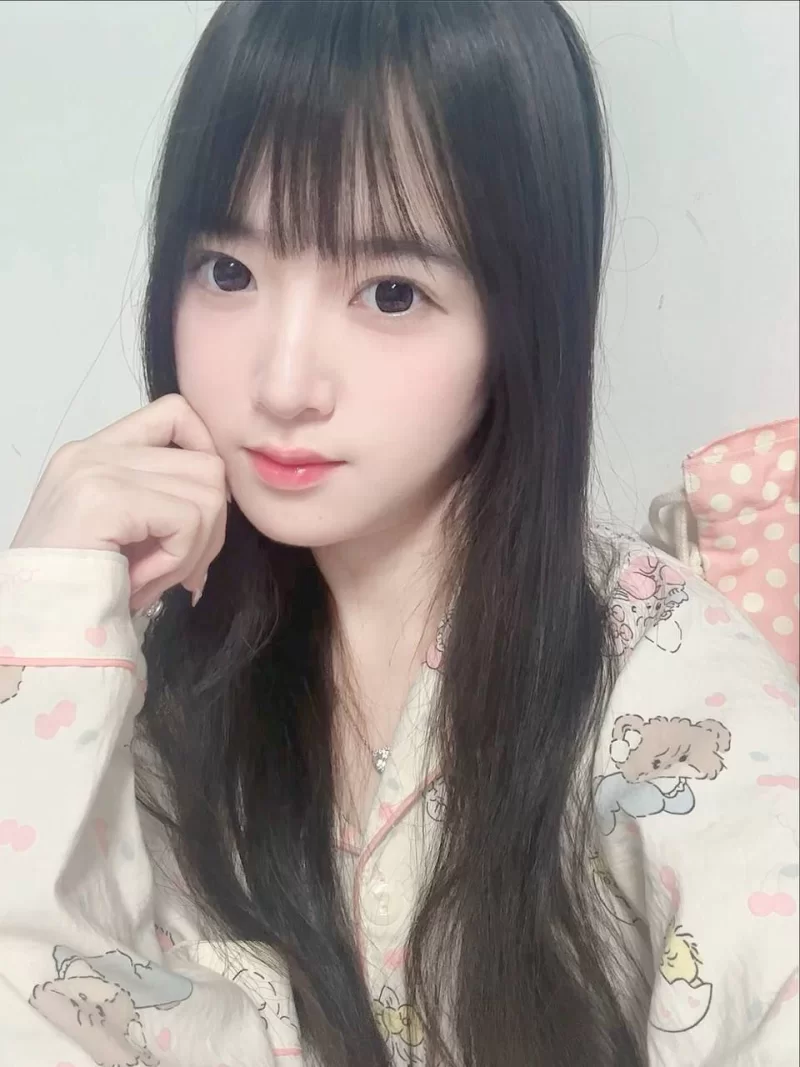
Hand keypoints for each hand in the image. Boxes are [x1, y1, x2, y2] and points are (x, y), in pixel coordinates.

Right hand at [11, 394, 227, 613]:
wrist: (34, 628)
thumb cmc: (82, 591)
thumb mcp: (126, 534)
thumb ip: (163, 502)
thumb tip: (222, 502)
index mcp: (94, 452)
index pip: (176, 414)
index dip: (207, 457)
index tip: (199, 514)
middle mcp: (92, 450)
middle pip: (206, 463)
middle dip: (212, 526)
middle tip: (184, 569)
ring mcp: (96, 469)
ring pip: (208, 494)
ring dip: (195, 550)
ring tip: (158, 579)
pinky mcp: (106, 498)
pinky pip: (188, 520)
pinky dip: (179, 560)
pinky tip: (143, 581)